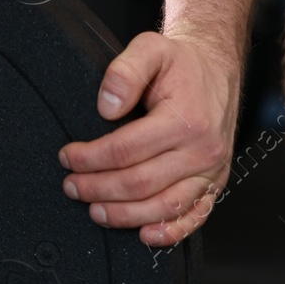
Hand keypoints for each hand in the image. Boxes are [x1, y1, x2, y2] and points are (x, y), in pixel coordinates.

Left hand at [57, 31, 240, 246]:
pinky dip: (169, 233)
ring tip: (94, 211)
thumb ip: (125, 72)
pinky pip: (195, 216)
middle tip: (71, 186)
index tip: (68, 157)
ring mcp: (211, 171)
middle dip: (98, 189)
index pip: (125, 150)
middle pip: (139, 183)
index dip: (90, 158)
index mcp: (185, 119)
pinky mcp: (215, 184)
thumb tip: (106, 107)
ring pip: (163, 207)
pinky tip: (143, 235)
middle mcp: (202, 149)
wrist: (216, 71)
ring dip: (124, 215)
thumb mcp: (150, 48)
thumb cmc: (181, 65)